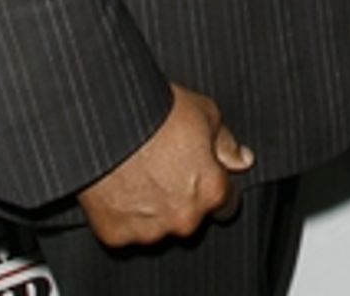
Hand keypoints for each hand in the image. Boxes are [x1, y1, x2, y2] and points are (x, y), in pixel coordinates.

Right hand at [78, 84, 253, 246]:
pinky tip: (122, 185)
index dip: (215, 185)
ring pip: (159, 225)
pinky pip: (126, 228)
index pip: (226, 203)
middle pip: (190, 215)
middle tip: (166, 166)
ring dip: (155, 207)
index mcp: (210, 191)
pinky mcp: (116, 235)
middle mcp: (183, 218)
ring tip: (142, 172)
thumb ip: (226, 143)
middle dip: (183, 196)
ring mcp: (148, 231)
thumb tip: (241, 159)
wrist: (108, 122)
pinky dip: (125, 212)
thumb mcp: (205, 114)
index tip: (203, 173)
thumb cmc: (157, 114)